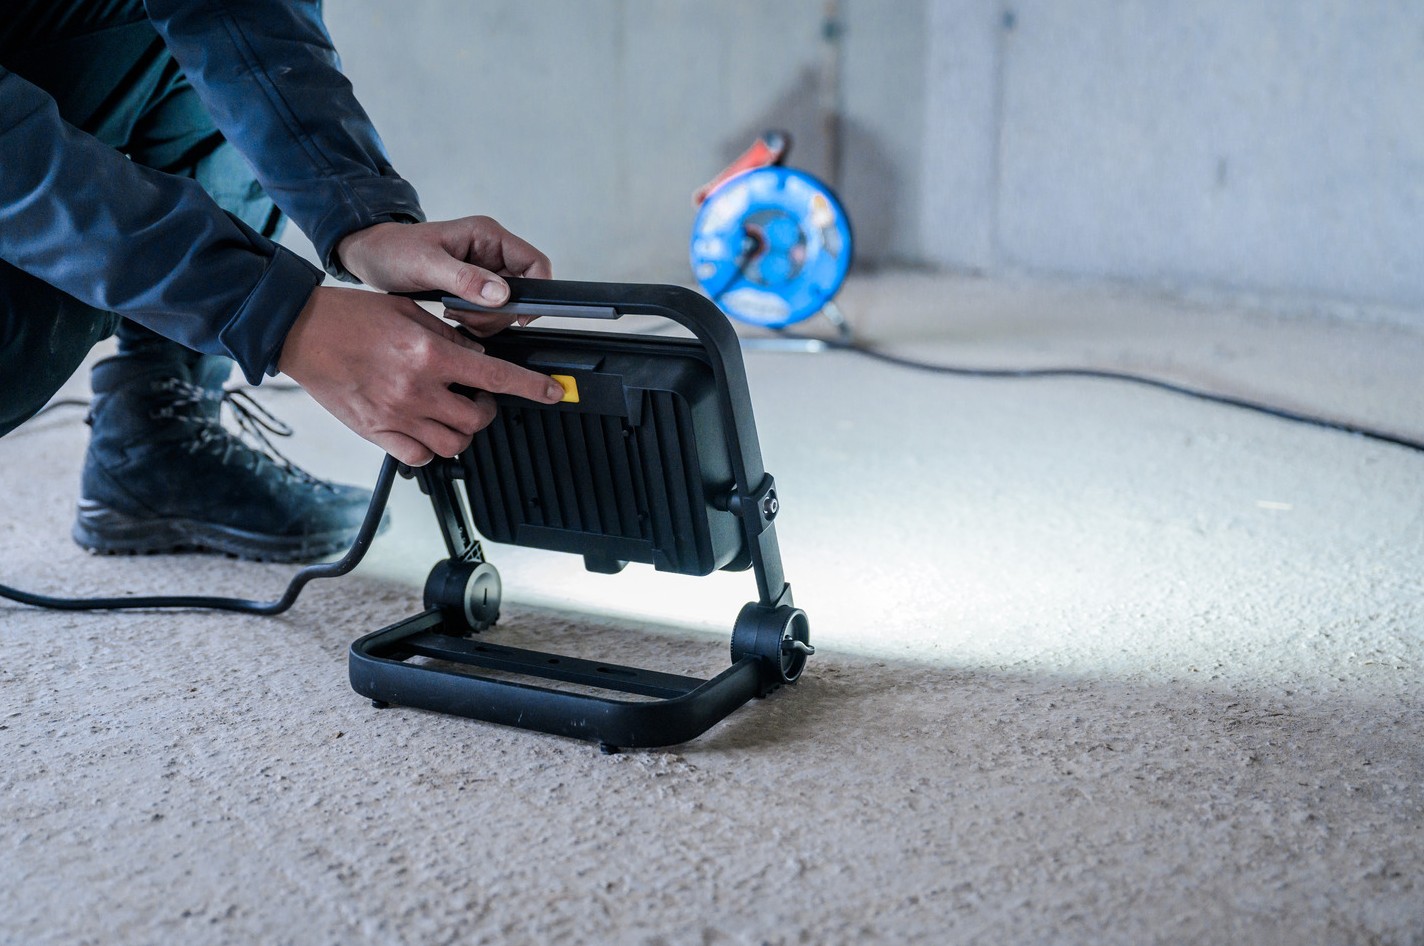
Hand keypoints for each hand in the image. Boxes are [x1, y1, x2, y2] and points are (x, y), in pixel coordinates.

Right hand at [277, 286, 564, 465]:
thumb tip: (478, 356)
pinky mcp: (376, 432)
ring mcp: (396, 416)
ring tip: (451, 411)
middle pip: (477, 419)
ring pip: (453, 444)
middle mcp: (416, 390)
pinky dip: (430, 447)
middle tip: (476, 395)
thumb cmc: (351, 317)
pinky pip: (419, 456)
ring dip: (462, 431)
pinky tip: (425, 427)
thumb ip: (448, 337)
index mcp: (429, 355)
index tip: (551, 393)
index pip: (496, 377)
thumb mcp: (410, 311)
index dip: (531, 388)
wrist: (302, 331)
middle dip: (486, 408)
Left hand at [336, 215, 551, 335]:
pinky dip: (478, 322)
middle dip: (500, 312)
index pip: (536, 263)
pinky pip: (492, 313)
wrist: (371, 257)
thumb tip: (502, 294)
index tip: (517, 316)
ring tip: (454, 314)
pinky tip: (454, 316)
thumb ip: (465, 278)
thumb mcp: (425, 264)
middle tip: (467, 316)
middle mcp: (492, 253)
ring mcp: (485, 272)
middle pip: (524, 291)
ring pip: (508, 306)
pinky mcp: (476, 289)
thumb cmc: (393, 250)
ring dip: (487, 319)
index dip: (536, 292)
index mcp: (488, 236)